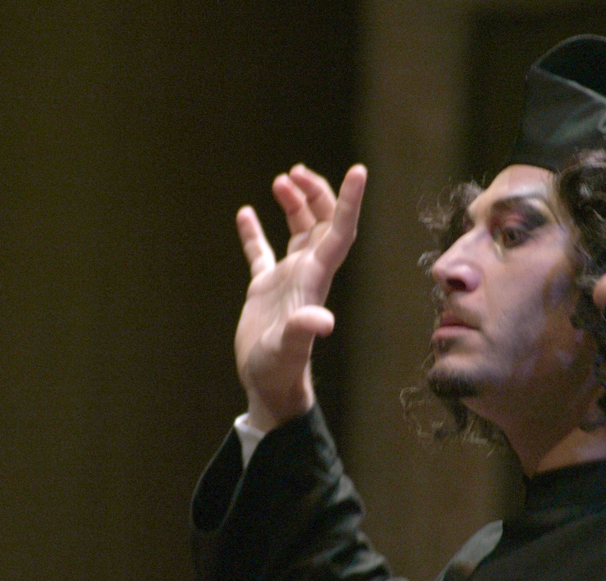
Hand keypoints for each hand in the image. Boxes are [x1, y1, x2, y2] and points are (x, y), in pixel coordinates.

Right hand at [234, 163, 365, 431]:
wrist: (267, 386)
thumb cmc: (281, 370)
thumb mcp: (290, 350)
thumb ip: (304, 332)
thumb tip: (322, 321)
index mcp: (316, 278)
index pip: (339, 231)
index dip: (349, 201)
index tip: (359, 170)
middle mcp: (307, 273)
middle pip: (321, 222)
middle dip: (316, 193)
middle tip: (296, 172)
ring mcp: (286, 280)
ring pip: (298, 230)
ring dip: (294, 204)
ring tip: (281, 180)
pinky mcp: (264, 289)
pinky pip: (262, 252)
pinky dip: (255, 232)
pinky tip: (246, 213)